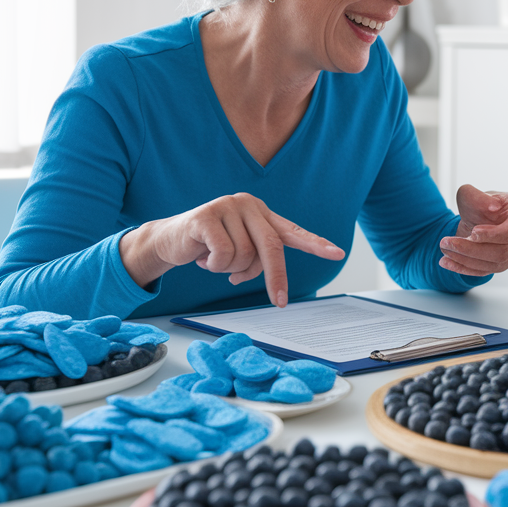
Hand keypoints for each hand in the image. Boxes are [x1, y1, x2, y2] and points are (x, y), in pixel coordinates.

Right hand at [119, 193, 344, 307]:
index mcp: (261, 213)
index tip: (337, 254)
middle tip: (278, 301)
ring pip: (244, 255)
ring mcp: (227, 206)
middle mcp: (248, 205)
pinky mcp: (206, 216)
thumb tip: (273, 277)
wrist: (169, 241)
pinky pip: (223, 254)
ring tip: (214, 260)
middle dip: (275, 278)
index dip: (315, 243)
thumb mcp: (239, 251)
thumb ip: (259, 257)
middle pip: (272, 246)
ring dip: (230, 269)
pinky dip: (213, 265)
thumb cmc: (209, 247)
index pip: (292, 231)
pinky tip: (201, 257)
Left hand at [438, 185, 507, 275]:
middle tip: (448, 242)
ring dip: (466, 259)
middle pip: (503, 251)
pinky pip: (485, 272)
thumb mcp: (471, 194)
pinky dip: (465, 269)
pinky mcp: (504, 265)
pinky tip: (448, 263)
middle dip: (472, 249)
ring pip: (494, 264)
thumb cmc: (479, 205)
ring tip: (445, 250)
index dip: (494, 234)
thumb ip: (477, 196)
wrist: (477, 219)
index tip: (473, 232)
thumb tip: (492, 206)